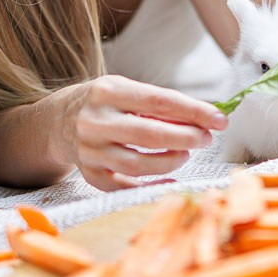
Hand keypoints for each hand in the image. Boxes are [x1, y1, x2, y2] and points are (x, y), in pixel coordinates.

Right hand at [60, 74, 227, 190]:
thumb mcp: (126, 90)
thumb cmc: (105, 103)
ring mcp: (90, 151)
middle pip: (149, 135)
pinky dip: (151, 183)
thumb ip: (160, 104)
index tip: (220, 119)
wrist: (57, 120)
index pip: (159, 102)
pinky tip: (169, 176)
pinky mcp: (89, 174)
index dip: (194, 112)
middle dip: (186, 138)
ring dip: (171, 160)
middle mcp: (95, 121)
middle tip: (206, 139)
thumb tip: (205, 119)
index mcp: (108, 92)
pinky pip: (125, 186)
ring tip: (186, 153)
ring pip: (138, 164)